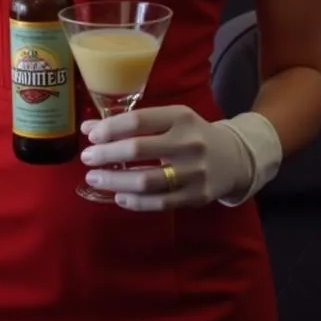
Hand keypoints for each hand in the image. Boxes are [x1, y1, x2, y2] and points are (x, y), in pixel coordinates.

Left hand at [80, 105, 252, 210]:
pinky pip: (160, 203)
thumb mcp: (167, 119)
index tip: (90, 136)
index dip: (109, 129)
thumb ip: (130, 122)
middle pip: (137, 149)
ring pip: (146, 181)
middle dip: (105, 154)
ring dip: (114, 180)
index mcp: (180, 117)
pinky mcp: (197, 197)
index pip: (137, 121)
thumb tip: (88, 127)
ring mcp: (194, 172)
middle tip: (86, 158)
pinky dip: (135, 202)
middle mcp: (188, 143)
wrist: (234, 158)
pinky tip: (118, 196)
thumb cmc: (191, 134)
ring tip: (95, 177)